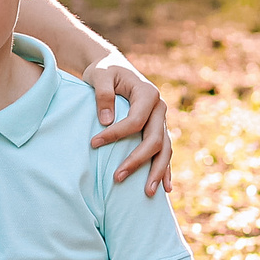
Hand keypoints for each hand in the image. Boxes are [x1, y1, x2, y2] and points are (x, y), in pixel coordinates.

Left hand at [82, 55, 172, 194]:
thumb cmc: (104, 70)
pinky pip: (165, 151)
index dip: (115, 134)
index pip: (135, 121)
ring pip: (165, 149)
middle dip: (137, 161)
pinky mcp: (158, 129)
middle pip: (154, 139)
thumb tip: (106, 121)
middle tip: (117, 178)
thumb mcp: (100, 75)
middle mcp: (160, 108)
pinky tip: (165, 188)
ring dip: (157, 172)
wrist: (113, 66)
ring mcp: (161, 120)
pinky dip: (166, 170)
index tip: (94, 143)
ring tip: (147, 193)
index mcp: (148, 93)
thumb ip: (103, 95)